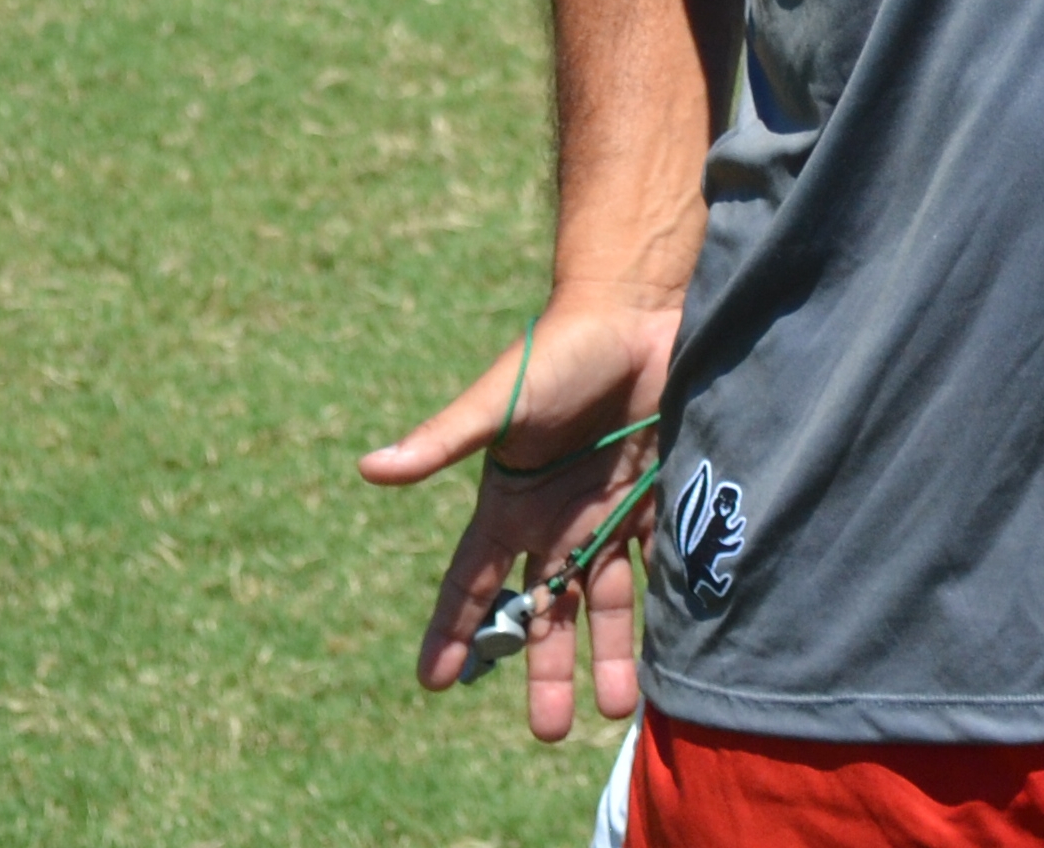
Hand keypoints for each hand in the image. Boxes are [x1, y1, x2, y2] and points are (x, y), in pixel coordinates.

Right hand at [360, 291, 680, 740]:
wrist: (634, 312)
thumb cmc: (558, 351)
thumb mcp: (497, 401)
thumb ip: (443, 441)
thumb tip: (370, 469)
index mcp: (510, 503)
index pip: (472, 582)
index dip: (453, 630)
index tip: (436, 683)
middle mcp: (557, 517)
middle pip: (543, 608)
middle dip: (541, 667)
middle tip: (546, 730)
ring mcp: (607, 510)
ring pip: (603, 600)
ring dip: (608, 655)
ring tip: (617, 711)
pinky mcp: (658, 495)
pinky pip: (658, 564)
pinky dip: (663, 607)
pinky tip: (673, 652)